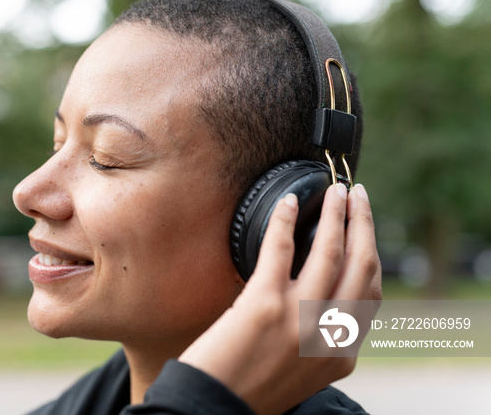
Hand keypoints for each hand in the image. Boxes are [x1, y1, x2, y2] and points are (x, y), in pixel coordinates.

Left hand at [179, 183, 381, 414]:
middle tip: (357, 196)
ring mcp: (300, 318)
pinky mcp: (264, 304)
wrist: (214, 409)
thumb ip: (319, 341)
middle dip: (363, 224)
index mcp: (340, 355)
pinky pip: (281, 249)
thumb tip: (322, 305)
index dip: (371, 254)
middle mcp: (329, 335)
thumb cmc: (250, 389)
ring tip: (337, 192)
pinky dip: (286, 220)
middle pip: (361, 266)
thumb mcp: (302, 373)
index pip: (370, 295)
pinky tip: (288, 202)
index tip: (365, 230)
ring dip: (338, 214)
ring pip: (331, 251)